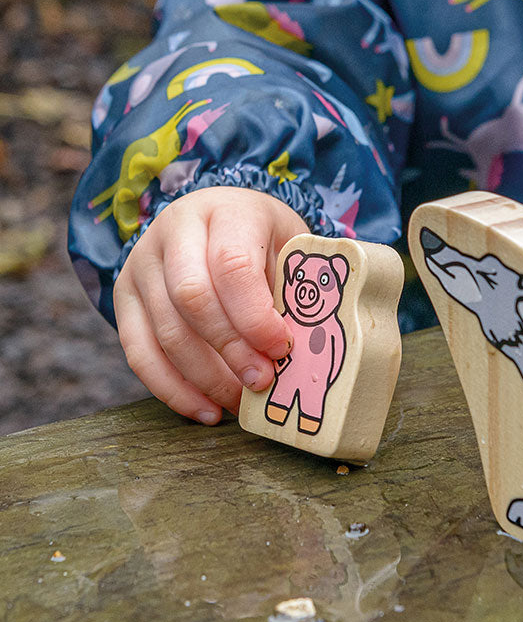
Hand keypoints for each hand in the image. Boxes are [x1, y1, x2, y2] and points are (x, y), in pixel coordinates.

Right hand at [113, 187, 308, 423]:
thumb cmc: (263, 239)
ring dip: (205, 377)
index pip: (232, 265)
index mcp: (224, 211)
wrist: (217, 215)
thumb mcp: (287, 246)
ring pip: (164, 331)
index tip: (282, 348)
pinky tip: (206, 409)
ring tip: (240, 402)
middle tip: (263, 380)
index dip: (255, 315)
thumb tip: (299, 350)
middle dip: (230, 349)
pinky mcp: (123, 296)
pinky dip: (173, 389)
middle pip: (192, 299)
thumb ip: (292, 288)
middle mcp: (173, 230)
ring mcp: (140, 263)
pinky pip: (139, 352)